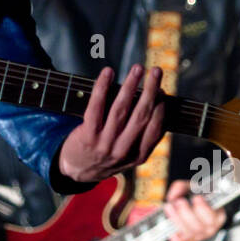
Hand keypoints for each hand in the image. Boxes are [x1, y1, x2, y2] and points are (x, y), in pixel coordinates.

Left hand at [57, 65, 167, 183]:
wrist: (76, 171)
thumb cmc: (107, 157)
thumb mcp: (129, 157)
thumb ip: (143, 138)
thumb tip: (158, 107)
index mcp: (138, 157)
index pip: (154, 130)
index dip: (160, 109)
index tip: (163, 91)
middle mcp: (122, 151)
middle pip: (140, 116)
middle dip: (150, 91)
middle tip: (156, 71)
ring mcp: (104, 144)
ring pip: (120, 110)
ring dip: (130, 86)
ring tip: (137, 69)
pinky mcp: (87, 136)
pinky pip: (96, 107)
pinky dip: (102, 87)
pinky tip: (108, 73)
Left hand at [164, 178, 226, 240]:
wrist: (190, 208)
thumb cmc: (193, 198)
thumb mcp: (191, 188)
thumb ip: (181, 187)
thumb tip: (173, 196)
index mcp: (216, 215)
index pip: (212, 217)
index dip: (204, 209)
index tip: (196, 197)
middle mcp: (210, 229)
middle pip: (199, 227)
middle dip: (186, 213)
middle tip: (179, 202)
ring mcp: (199, 238)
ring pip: (189, 235)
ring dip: (177, 221)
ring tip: (170, 208)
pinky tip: (172, 234)